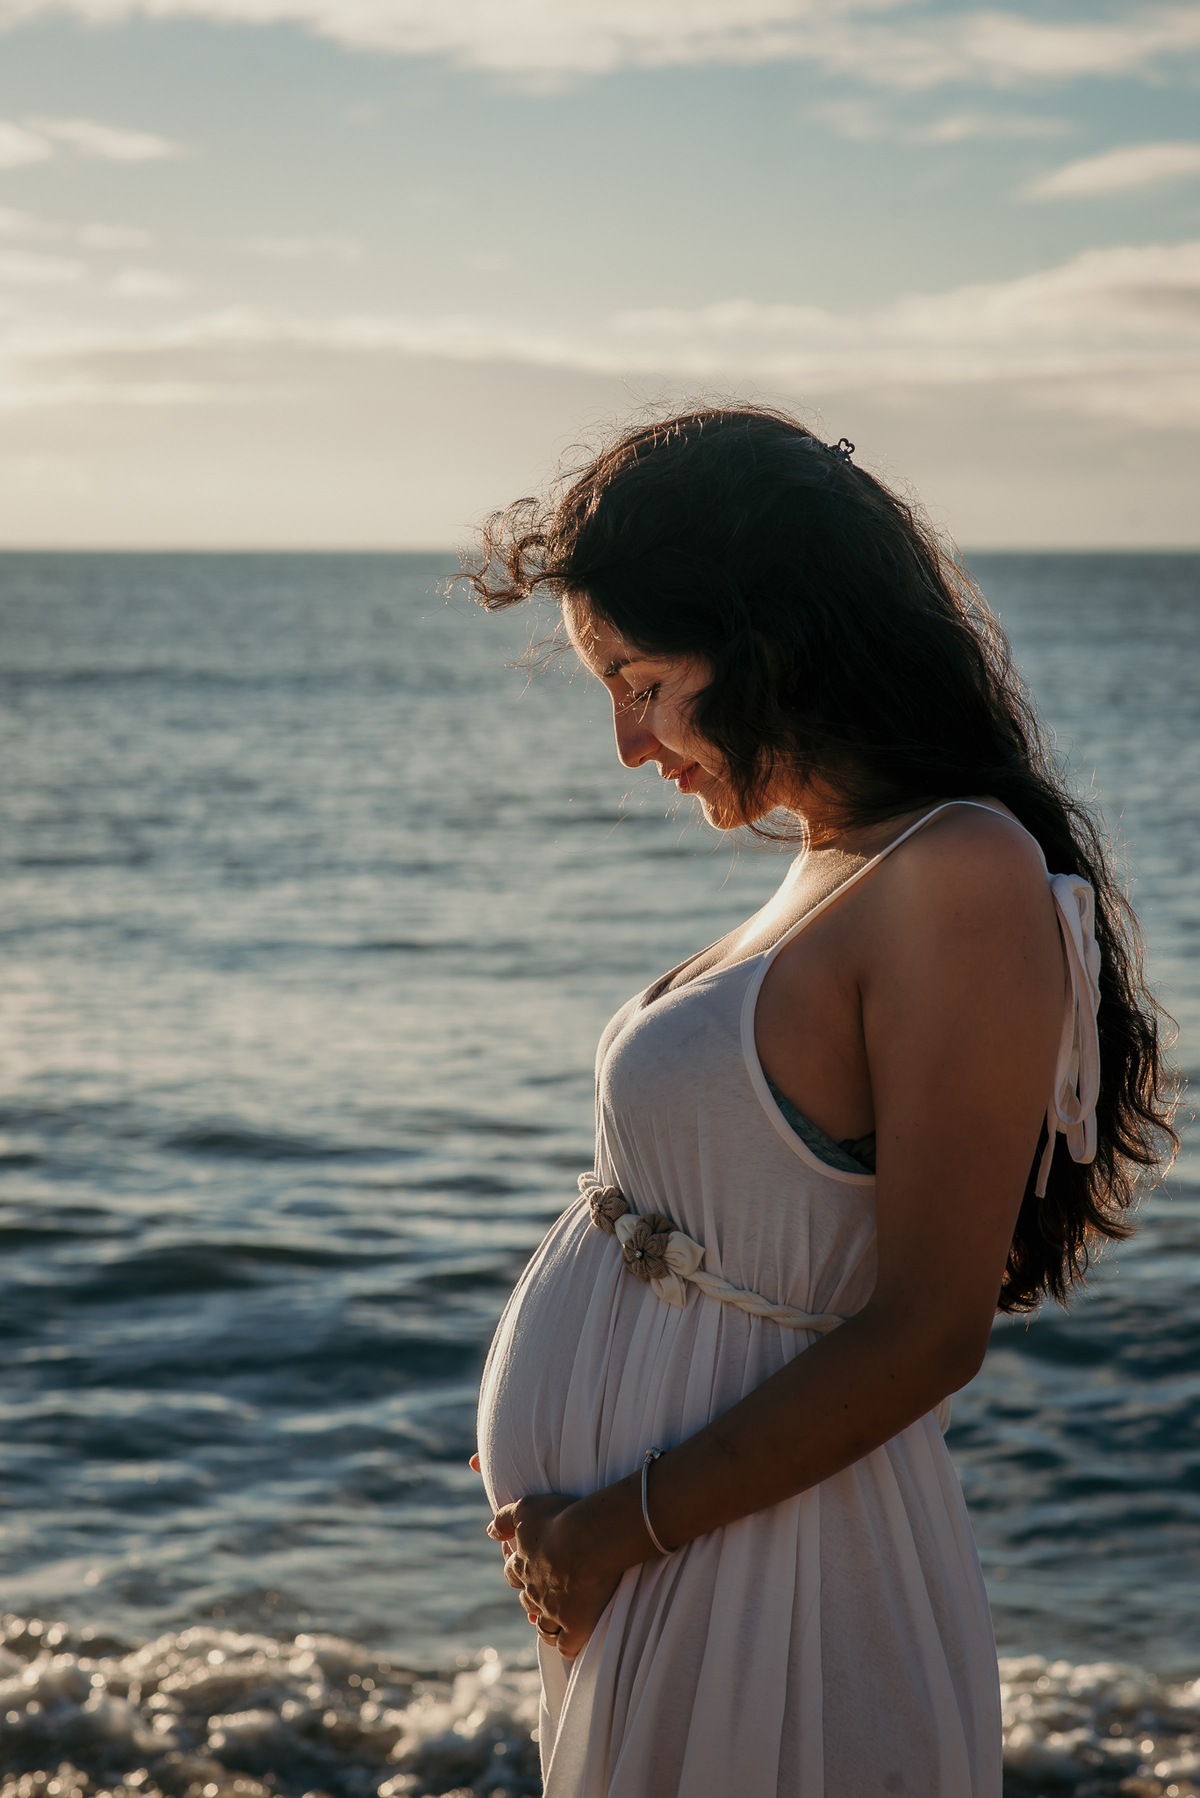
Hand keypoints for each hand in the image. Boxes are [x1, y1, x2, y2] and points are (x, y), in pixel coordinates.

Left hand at [488, 1492, 622, 1660]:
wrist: (590, 1538)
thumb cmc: (559, 1519)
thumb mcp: (525, 1508)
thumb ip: (504, 1519)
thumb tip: (489, 1532)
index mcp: (522, 1565)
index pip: (513, 1574)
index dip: (519, 1574)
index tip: (527, 1571)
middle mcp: (534, 1592)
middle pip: (528, 1602)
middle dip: (534, 1600)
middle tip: (548, 1596)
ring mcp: (554, 1612)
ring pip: (545, 1628)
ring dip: (548, 1626)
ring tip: (558, 1623)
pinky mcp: (576, 1626)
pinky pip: (566, 1646)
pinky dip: (568, 1645)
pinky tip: (574, 1640)